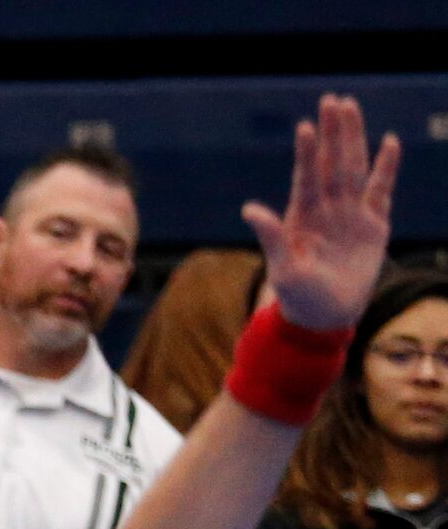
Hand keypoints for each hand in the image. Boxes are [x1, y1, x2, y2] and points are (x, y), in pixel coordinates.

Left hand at [244, 95, 400, 335]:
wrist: (324, 317)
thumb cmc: (297, 296)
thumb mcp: (282, 268)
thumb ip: (270, 237)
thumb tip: (249, 209)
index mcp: (302, 217)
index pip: (306, 177)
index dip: (307, 153)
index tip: (306, 126)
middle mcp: (326, 208)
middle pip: (332, 163)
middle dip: (333, 133)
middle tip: (332, 100)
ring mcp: (351, 214)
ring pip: (355, 168)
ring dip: (354, 139)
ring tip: (351, 109)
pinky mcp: (374, 225)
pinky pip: (381, 190)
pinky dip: (386, 167)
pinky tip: (389, 143)